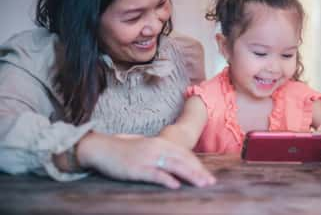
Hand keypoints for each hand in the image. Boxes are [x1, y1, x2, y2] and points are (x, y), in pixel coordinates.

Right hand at [77, 132, 215, 188]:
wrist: (101, 148)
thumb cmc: (124, 149)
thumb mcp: (146, 147)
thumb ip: (161, 152)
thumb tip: (175, 164)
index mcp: (160, 142)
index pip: (184, 154)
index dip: (198, 165)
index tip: (208, 175)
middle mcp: (156, 148)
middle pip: (183, 160)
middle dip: (199, 171)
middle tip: (211, 183)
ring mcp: (147, 158)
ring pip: (174, 166)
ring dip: (190, 175)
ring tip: (201, 184)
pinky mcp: (136, 168)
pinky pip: (154, 174)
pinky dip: (166, 179)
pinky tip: (176, 186)